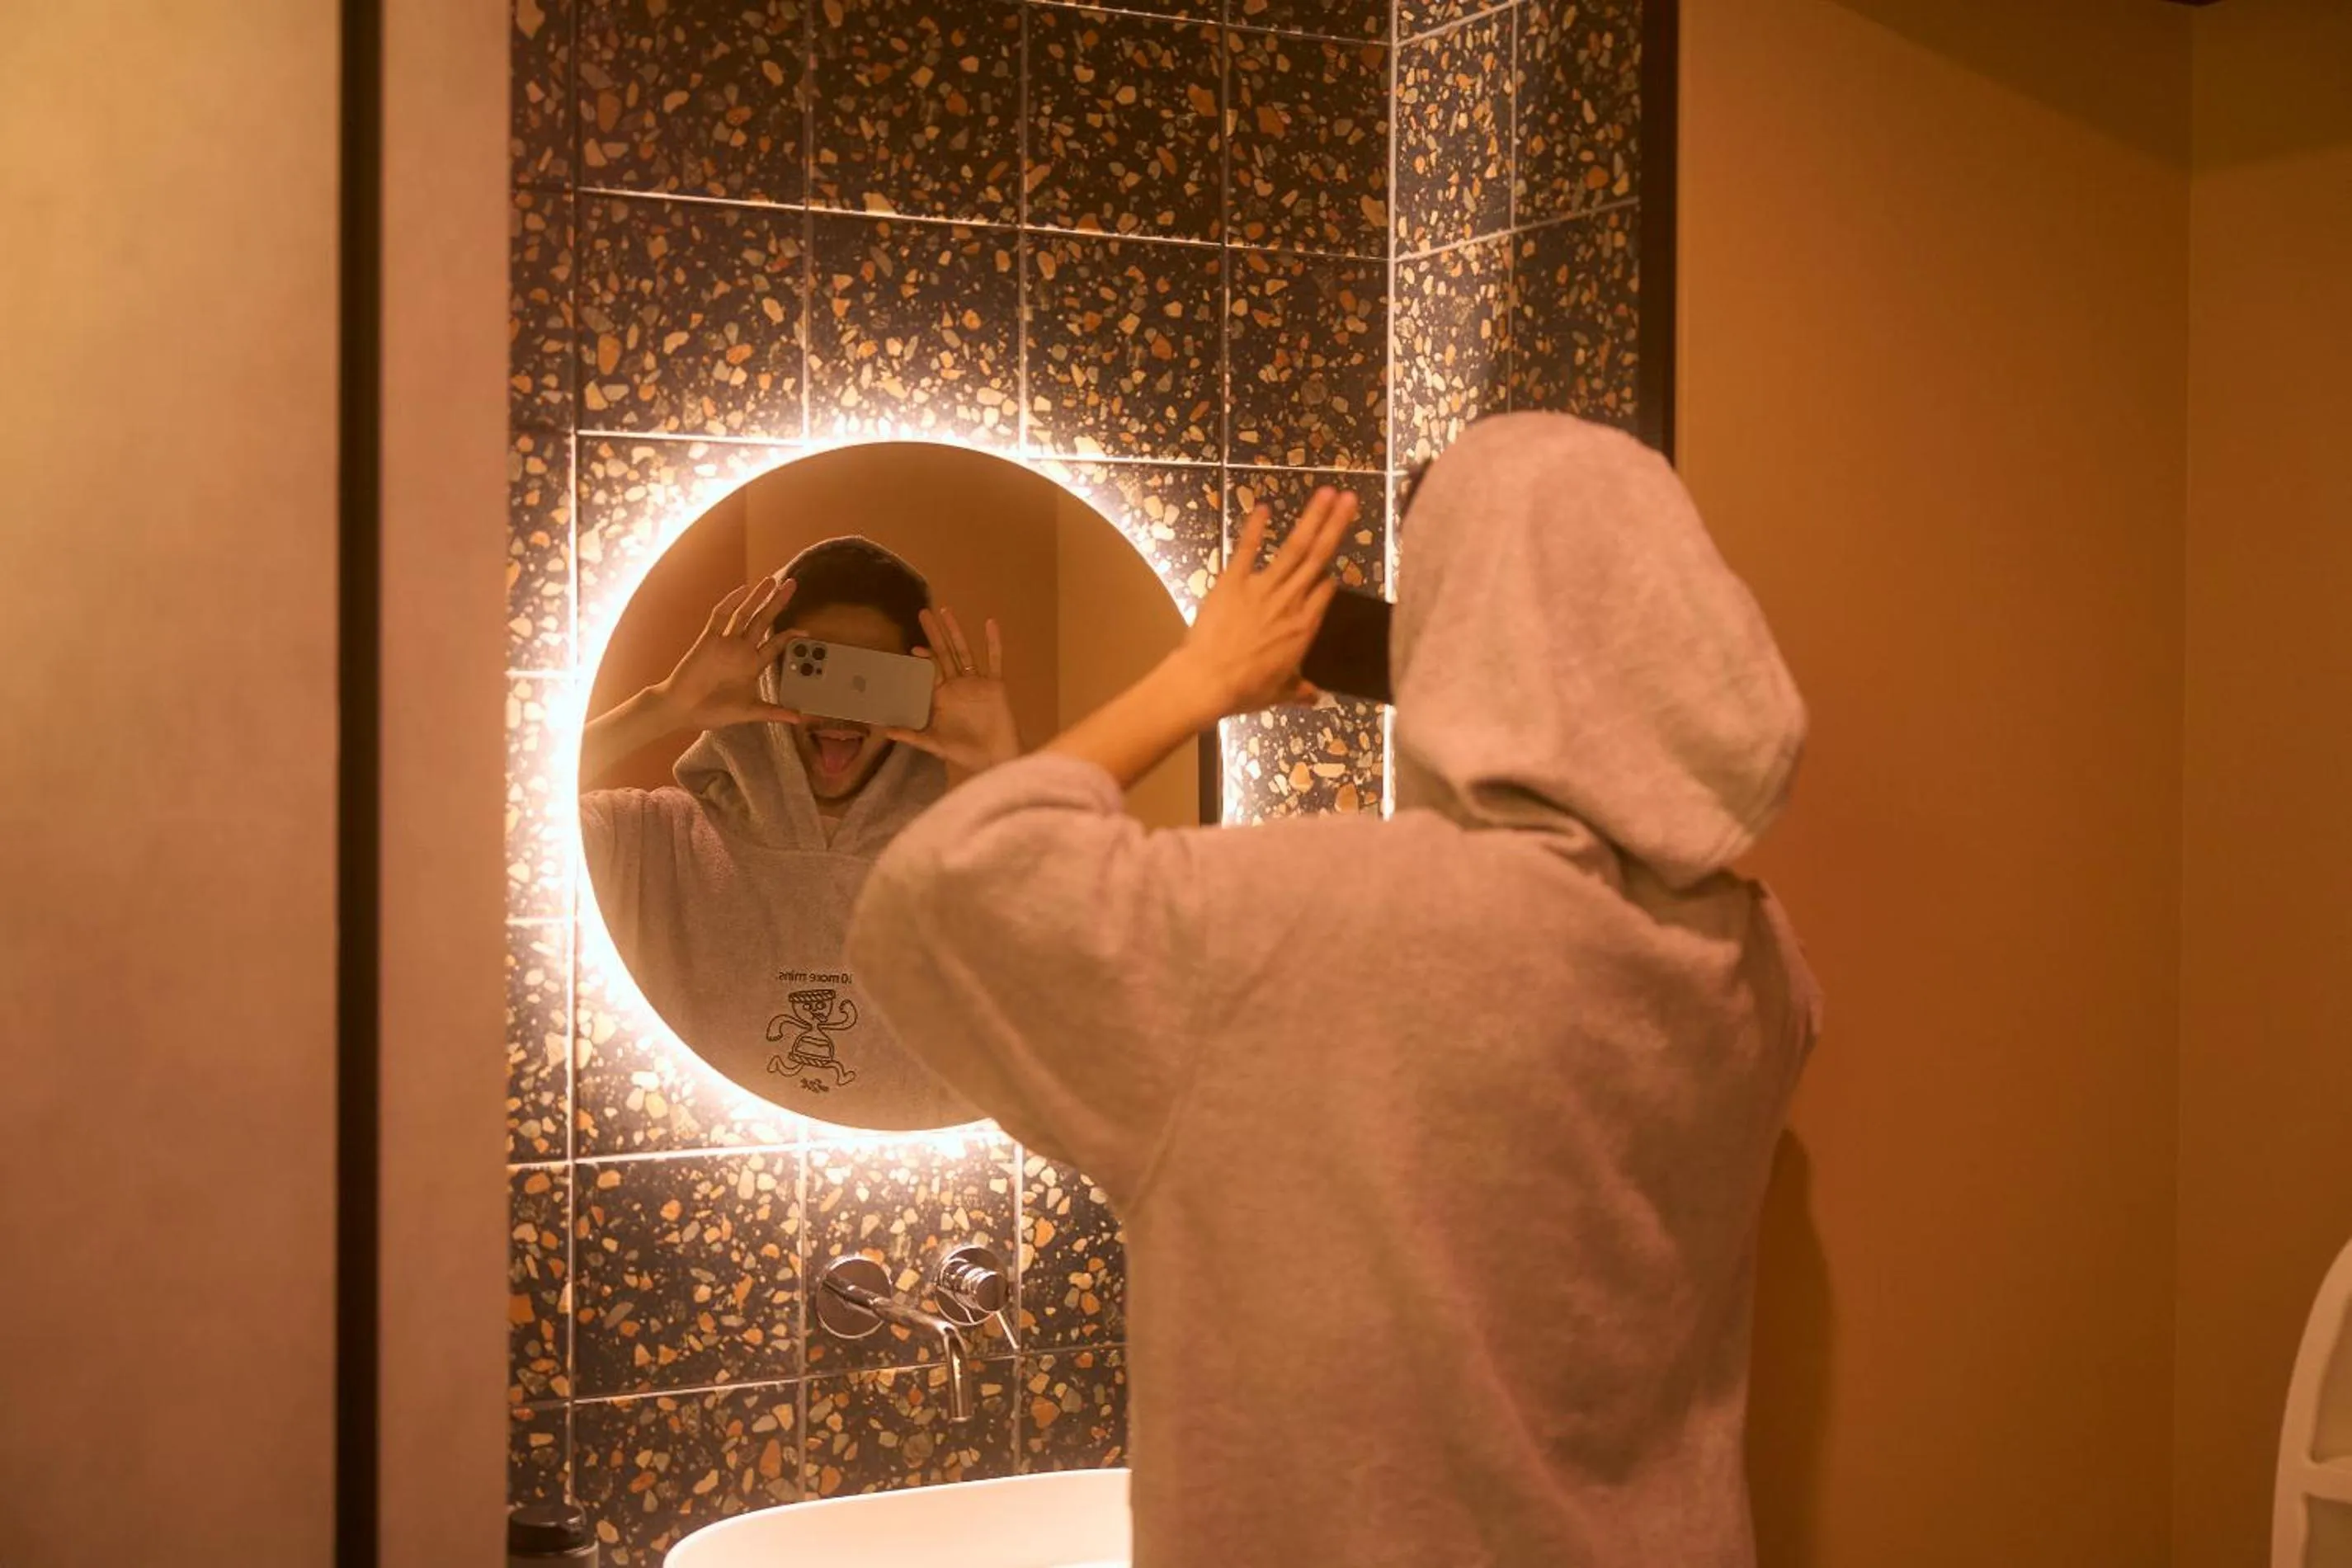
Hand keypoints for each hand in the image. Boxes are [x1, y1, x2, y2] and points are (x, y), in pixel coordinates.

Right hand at [654, 576, 804, 730]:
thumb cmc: (713, 712)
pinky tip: (742, 591)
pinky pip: (720, 617)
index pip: (775, 644)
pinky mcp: (708, 639)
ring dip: (757, 597)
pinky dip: (731, 602)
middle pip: (763, 621)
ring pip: (745, 614)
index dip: (790, 636)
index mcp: (752, 665)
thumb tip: (799, 719)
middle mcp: (741, 650)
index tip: (807, 631)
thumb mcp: (750, 712)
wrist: (682, 710)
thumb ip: (774, 712)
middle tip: (792, 584)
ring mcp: (725, 642)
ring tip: (771, 580)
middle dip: (777, 603)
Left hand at [885, 606, 1022, 776]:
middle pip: (945, 653)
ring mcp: (977, 683)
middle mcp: (958, 685)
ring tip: (947, 612)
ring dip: (956, 632)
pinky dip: (993, 642)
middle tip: (924, 612)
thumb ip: (912, 735)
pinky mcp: (995, 685)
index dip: (924, 656)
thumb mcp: (933, 743)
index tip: (913, 647)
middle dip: (935, 633)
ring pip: (965, 652)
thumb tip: (885, 731)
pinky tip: (990, 624)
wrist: (993, 760)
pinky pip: (994, 660)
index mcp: (943, 696)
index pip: (931, 669)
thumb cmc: (964, 753)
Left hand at [1169, 487, 1354, 717]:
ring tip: (1328, 493)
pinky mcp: (1234, 581)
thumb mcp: (1278, 694)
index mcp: (1305, 626)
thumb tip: (1314, 696)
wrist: (1208, 681)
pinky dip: (1254, 528)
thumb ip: (1298, 690)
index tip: (1334, 565)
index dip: (1331, 576)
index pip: (1326, 590)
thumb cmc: (1245, 690)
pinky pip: (1246, 550)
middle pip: (1319, 557)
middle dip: (1336, 525)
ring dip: (1312, 518)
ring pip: (1294, 548)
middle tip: (1351, 498)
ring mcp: (1262, 587)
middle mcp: (1291, 600)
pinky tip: (1263, 507)